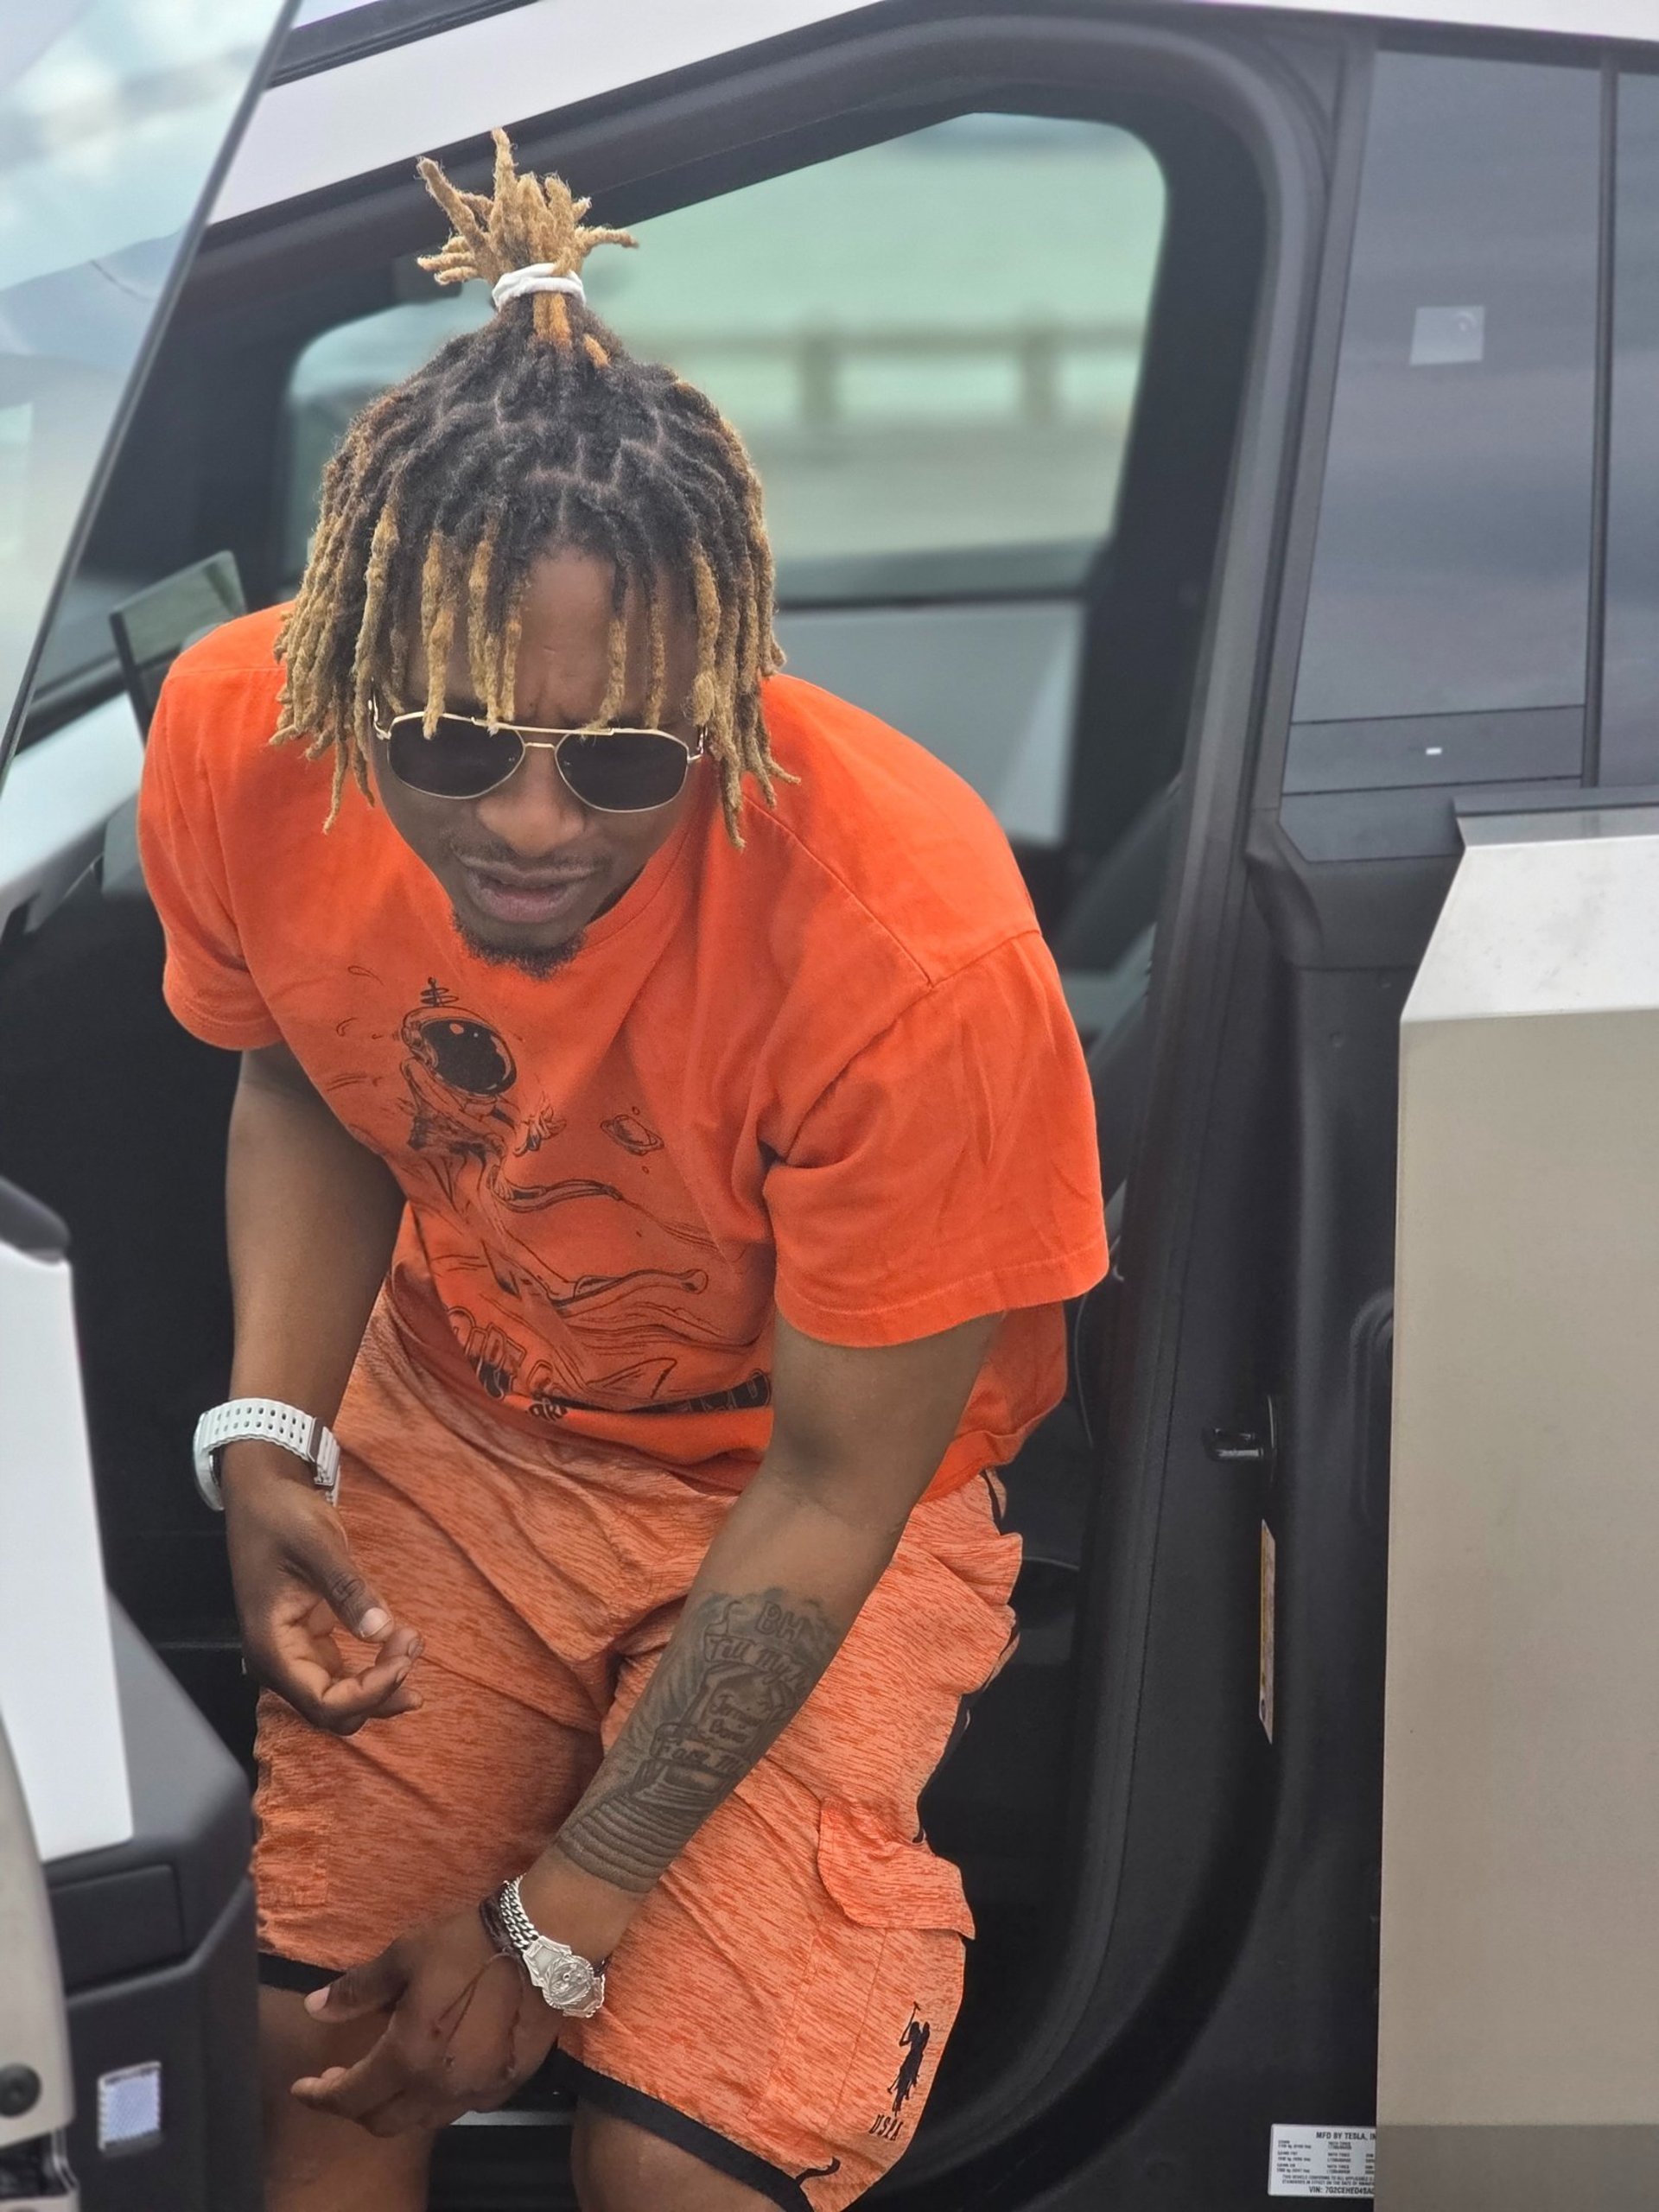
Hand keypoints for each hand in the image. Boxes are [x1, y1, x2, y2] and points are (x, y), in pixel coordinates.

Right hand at [223, 1439, 421, 1732]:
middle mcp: (278, 1660)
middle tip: (414, 1644)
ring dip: (380, 1683)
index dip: (369, 1692)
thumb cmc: (282, 1514)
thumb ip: (349, 1590)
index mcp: (271, 1645)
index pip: (323, 1702)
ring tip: (413, 1643)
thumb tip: (383, 1632)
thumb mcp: (318, 1545)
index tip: (405, 1657)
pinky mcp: (310, 1638)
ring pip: (340, 1697)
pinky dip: (372, 1669)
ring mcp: (294, 1651)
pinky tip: (400, 1648)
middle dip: (379, 1691)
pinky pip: (342, 1673)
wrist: (263, 1491)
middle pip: (333, 1710)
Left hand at [291, 1906, 557, 2134]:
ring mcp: (474, 2092)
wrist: (542, 1941)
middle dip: (352, 2106)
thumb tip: (314, 2008)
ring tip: (383, 2079)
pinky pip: (457, 2109)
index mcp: (408, 2055)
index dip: (319, 2096)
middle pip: (381, 2122)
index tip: (302, 2088)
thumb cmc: (467, 1943)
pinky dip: (433, 2100)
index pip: (349, 2097)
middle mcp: (438, 2087)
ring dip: (392, 2108)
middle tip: (340, 2080)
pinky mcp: (504, 2086)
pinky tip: (433, 2072)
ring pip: (419, 2122)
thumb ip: (358, 1990)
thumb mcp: (404, 1955)